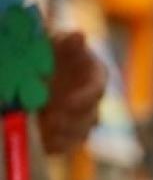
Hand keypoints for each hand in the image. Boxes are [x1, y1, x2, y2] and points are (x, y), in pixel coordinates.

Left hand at [39, 32, 106, 154]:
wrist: (26, 69)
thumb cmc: (40, 49)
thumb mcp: (49, 42)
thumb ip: (64, 41)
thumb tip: (80, 35)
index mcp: (94, 73)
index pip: (99, 88)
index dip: (86, 98)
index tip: (68, 103)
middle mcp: (92, 97)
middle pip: (92, 115)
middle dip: (72, 120)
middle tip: (51, 119)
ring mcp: (81, 116)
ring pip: (82, 132)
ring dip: (64, 133)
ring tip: (44, 128)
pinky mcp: (67, 132)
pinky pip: (68, 144)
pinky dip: (56, 144)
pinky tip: (42, 139)